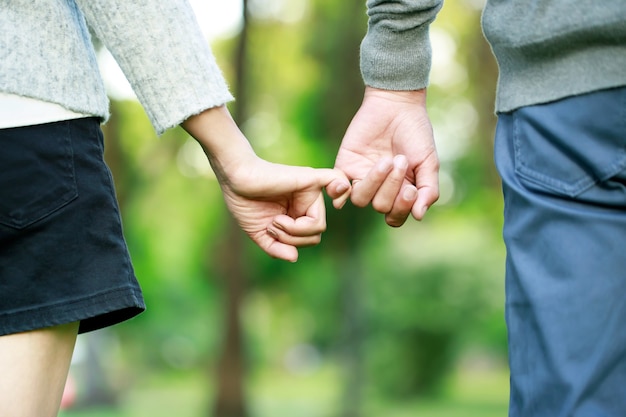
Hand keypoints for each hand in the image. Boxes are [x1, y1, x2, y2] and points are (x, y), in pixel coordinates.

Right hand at [182, 106, 350, 261]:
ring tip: (276, 219)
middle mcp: (306, 202)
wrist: (235, 180)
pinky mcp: (310, 179)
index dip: (291, 242)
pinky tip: (337, 198)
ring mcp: (310, 191)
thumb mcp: (260, 233)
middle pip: (316, 235)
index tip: (271, 231)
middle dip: (291, 237)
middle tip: (273, 224)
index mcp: (297, 213)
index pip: (309, 238)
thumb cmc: (244, 202)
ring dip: (294, 230)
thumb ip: (276, 248)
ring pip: (319, 226)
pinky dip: (342, 190)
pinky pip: (338, 181)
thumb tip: (294, 257)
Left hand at [332, 87, 438, 225]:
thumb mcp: (428, 162)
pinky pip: (336, 189)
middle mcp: (380, 190)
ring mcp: (361, 179)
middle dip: (391, 187)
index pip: (395, 217)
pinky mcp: (344, 166)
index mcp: (400, 193)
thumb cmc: (416, 133)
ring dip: (374, 183)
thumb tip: (418, 216)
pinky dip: (337, 192)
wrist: (396, 105)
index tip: (411, 189)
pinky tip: (344, 184)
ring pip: (361, 200)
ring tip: (385, 160)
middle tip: (400, 160)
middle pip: (380, 207)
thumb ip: (428, 190)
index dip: (401, 208)